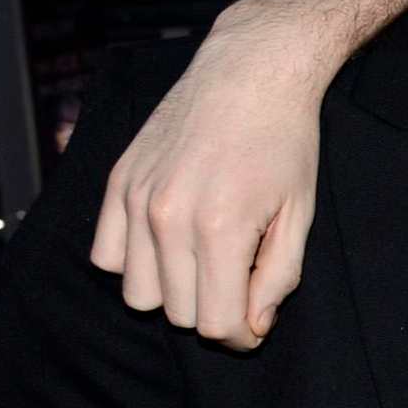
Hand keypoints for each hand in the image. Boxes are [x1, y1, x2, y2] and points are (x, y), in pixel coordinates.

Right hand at [87, 11, 329, 350]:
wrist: (250, 73)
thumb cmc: (285, 142)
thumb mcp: (301, 214)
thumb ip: (278, 277)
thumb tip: (252, 326)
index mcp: (220, 228)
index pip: (213, 324)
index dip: (239, 334)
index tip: (253, 323)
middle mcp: (168, 217)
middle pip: (176, 314)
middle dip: (211, 310)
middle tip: (239, 280)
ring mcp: (135, 199)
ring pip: (137, 293)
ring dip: (172, 291)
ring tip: (205, 259)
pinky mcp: (116, 183)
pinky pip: (105, 257)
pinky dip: (133, 262)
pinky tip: (168, 243)